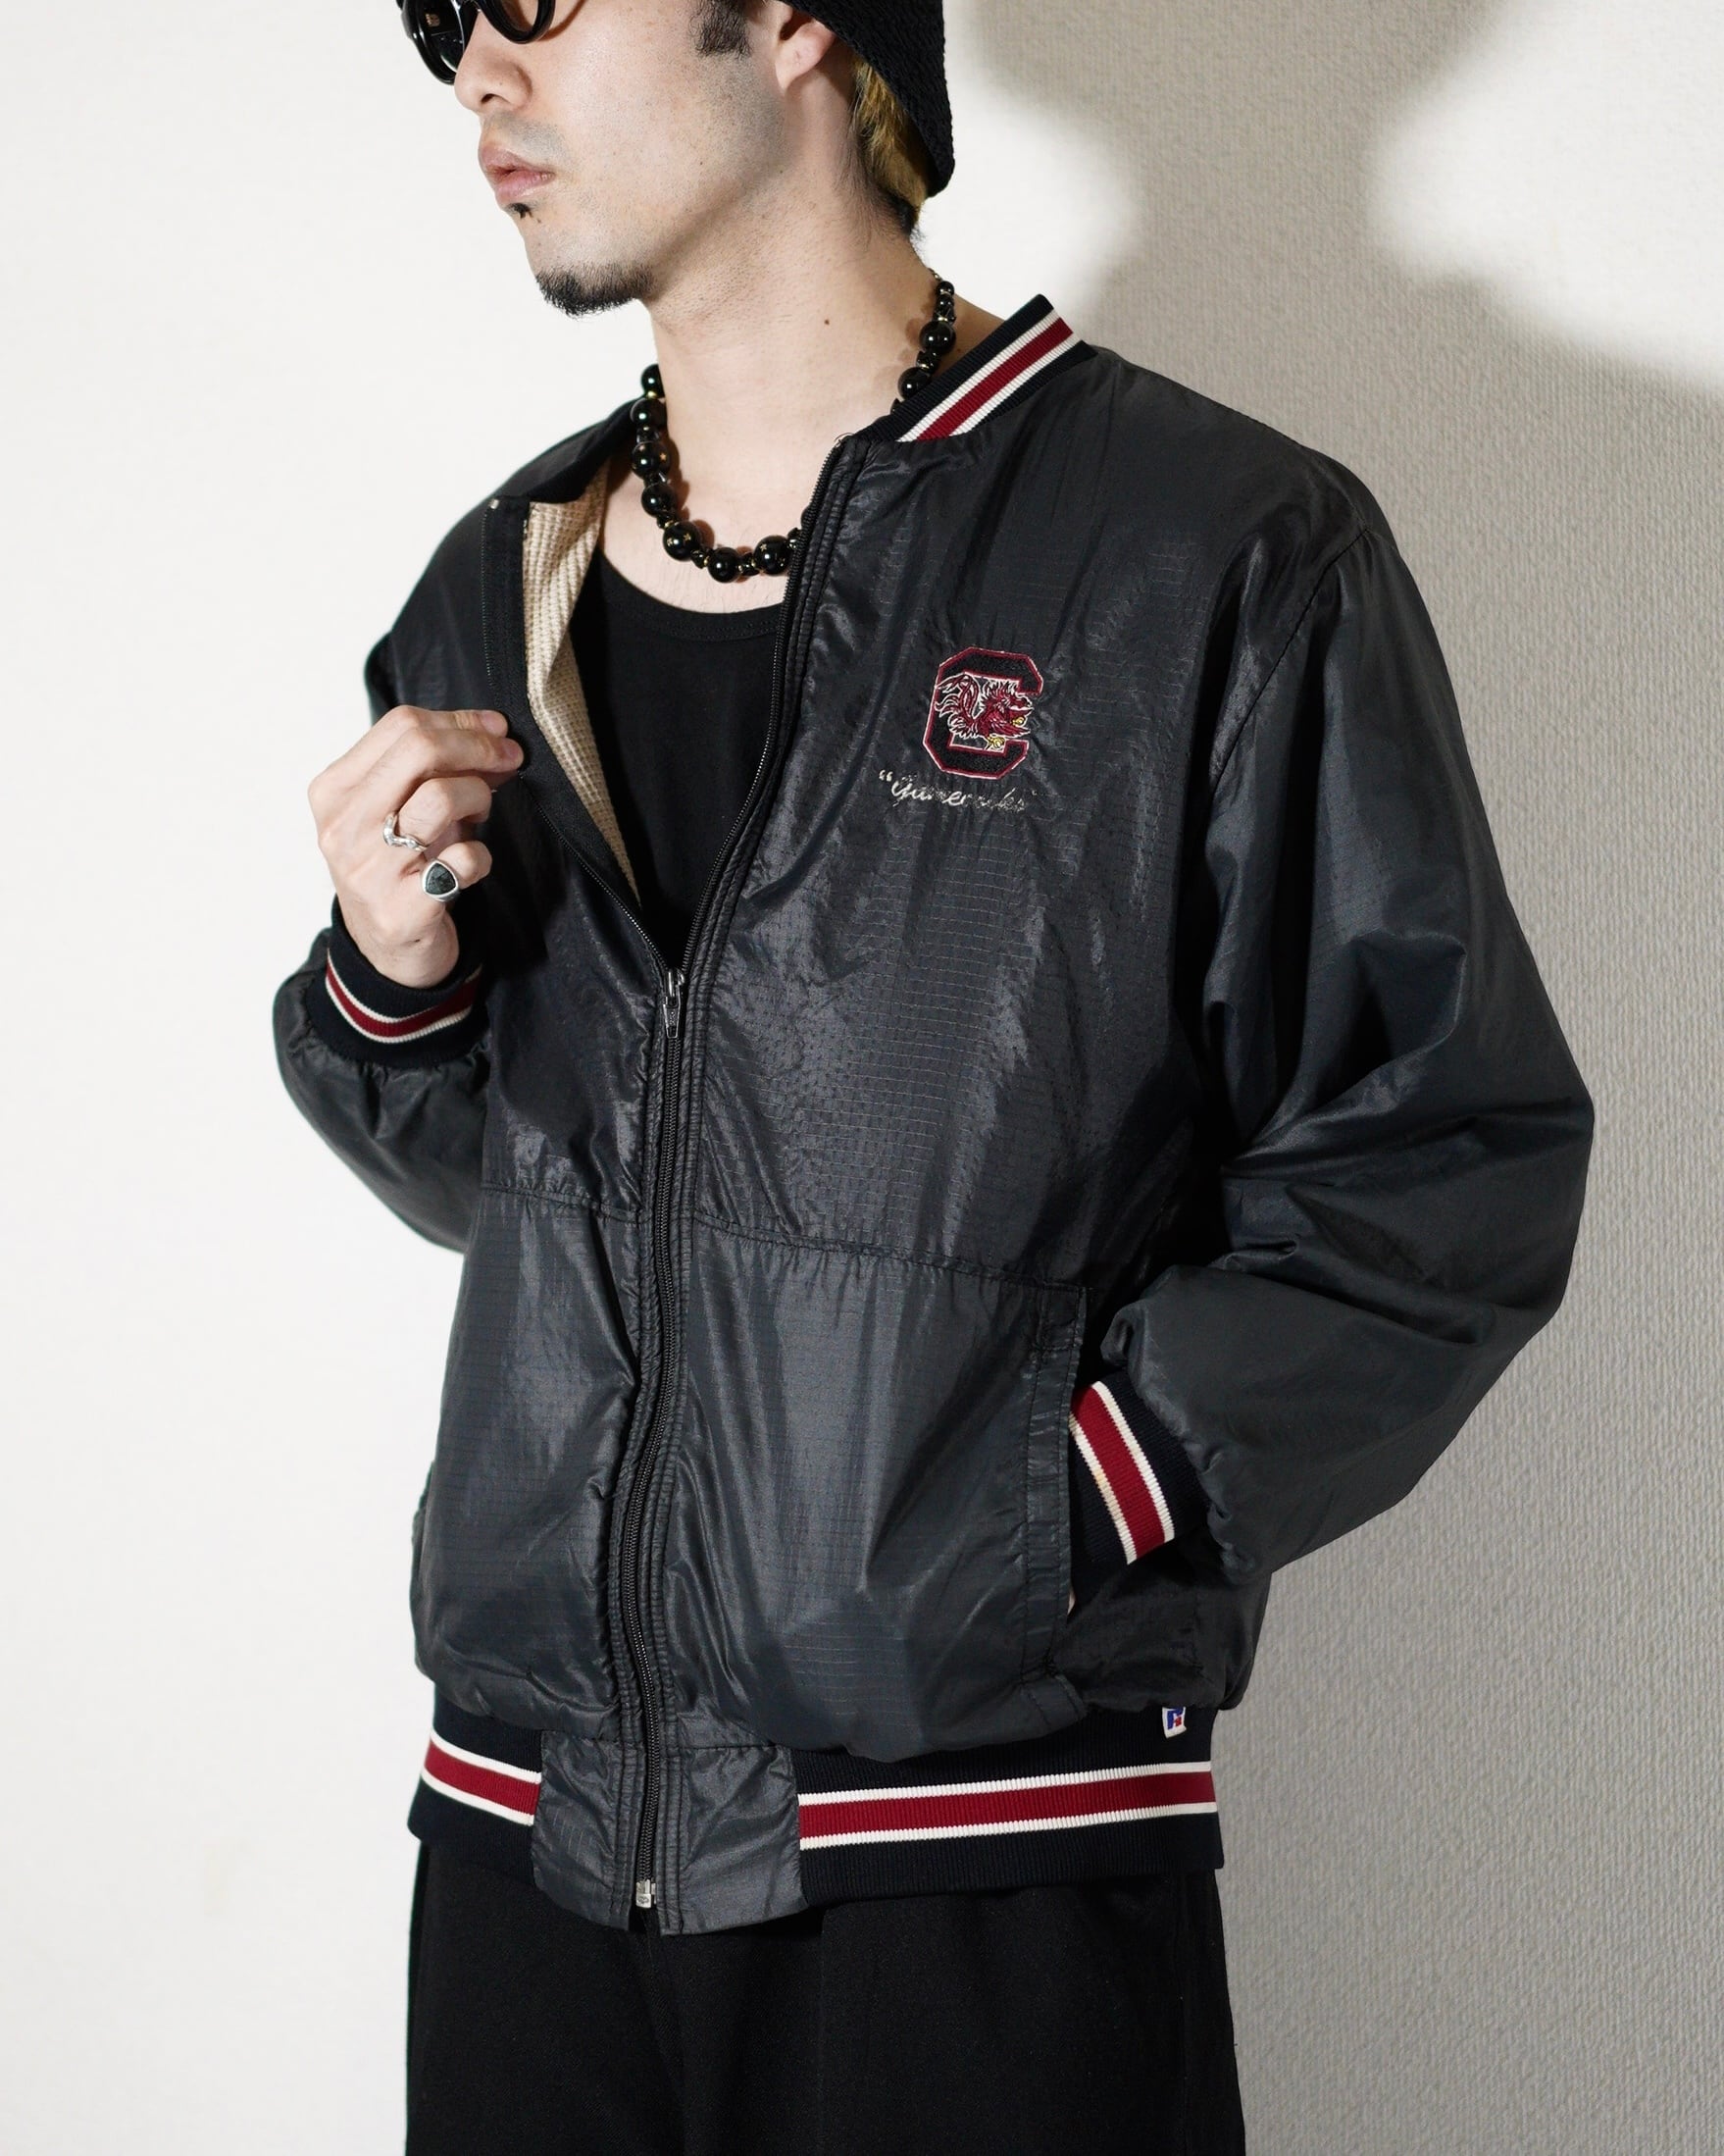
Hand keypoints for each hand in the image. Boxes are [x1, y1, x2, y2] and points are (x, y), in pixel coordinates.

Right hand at [308, 706, 523, 987]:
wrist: (386, 952)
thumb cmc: (397, 868)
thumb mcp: (399, 809)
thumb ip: (432, 768)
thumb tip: (492, 732)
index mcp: (335, 790)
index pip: (401, 726)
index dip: (460, 722)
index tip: (496, 731)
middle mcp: (344, 826)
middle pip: (419, 749)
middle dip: (477, 746)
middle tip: (507, 760)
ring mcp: (370, 869)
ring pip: (440, 796)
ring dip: (478, 797)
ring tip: (480, 814)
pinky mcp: (403, 909)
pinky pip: (463, 859)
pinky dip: (481, 856)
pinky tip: (471, 864)